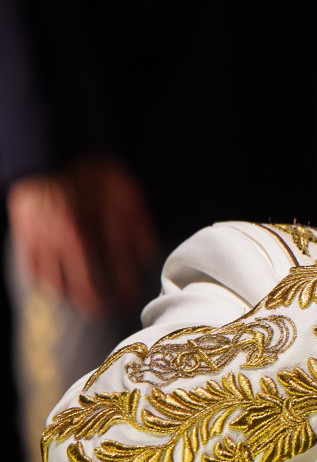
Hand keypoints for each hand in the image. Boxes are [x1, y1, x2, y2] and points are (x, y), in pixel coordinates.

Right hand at [7, 158, 158, 313]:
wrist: (47, 153)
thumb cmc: (89, 172)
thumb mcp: (123, 191)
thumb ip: (136, 224)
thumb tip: (147, 253)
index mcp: (92, 231)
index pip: (111, 269)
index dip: (123, 286)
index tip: (130, 296)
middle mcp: (65, 241)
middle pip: (81, 286)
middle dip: (95, 302)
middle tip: (102, 308)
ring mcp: (41, 240)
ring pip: (54, 283)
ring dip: (69, 294)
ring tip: (79, 300)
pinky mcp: (24, 236)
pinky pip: (32, 269)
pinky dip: (43, 281)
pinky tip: (52, 284)